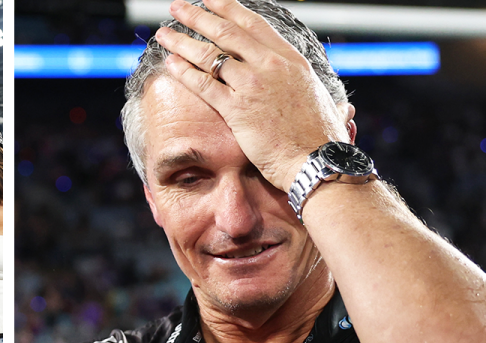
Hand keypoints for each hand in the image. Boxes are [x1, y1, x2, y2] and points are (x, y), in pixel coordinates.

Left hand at [155, 0, 350, 190]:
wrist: (318, 162)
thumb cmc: (324, 141)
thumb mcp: (328, 108)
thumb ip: (326, 102)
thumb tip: (343, 109)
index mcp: (292, 60)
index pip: (254, 25)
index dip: (229, 9)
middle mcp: (270, 65)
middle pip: (226, 32)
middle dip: (197, 16)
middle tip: (177, 7)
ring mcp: (252, 85)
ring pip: (210, 55)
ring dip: (182, 41)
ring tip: (163, 33)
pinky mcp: (237, 109)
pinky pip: (203, 84)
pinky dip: (184, 71)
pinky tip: (170, 62)